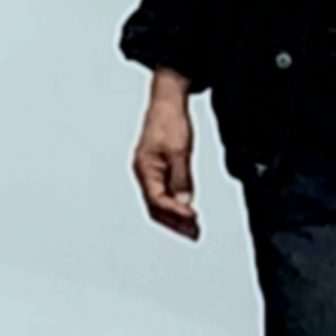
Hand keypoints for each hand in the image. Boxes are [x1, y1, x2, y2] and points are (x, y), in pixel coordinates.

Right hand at [133, 80, 200, 240]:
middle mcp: (143, 172)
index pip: (158, 200)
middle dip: (174, 222)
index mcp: (145, 169)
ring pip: (158, 202)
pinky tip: (184, 208)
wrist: (166, 102)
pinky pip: (162, 192)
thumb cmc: (168, 120)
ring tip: (191, 227)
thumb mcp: (180, 151)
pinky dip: (174, 203)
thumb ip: (182, 179)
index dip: (175, 213)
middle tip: (192, 233)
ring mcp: (148, 171)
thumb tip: (184, 201)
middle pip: (155, 207)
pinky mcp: (156, 167)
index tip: (192, 219)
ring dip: (174, 215)